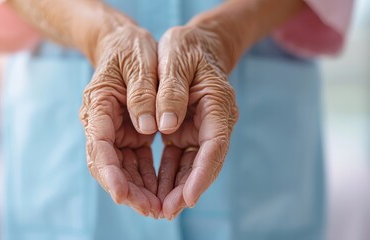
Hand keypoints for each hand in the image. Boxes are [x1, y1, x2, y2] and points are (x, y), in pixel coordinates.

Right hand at [80, 24, 160, 217]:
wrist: (125, 45)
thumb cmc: (130, 49)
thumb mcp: (138, 62)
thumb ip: (141, 92)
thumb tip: (149, 127)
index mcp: (99, 105)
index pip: (100, 145)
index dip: (110, 172)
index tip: (122, 193)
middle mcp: (103, 124)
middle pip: (109, 165)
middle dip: (129, 190)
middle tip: (151, 210)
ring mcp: (116, 131)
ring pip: (123, 169)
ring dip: (139, 190)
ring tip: (160, 208)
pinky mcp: (130, 134)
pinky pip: (137, 161)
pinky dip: (147, 178)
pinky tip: (162, 191)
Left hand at [156, 25, 238, 219]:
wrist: (193, 45)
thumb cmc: (186, 48)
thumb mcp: (176, 59)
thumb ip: (172, 91)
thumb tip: (165, 127)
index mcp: (217, 103)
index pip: (214, 144)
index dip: (202, 173)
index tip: (188, 197)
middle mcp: (213, 121)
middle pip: (204, 162)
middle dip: (186, 188)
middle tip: (167, 211)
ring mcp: (199, 128)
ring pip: (190, 165)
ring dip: (176, 187)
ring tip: (159, 207)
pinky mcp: (185, 131)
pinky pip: (178, 158)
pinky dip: (167, 174)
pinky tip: (156, 189)